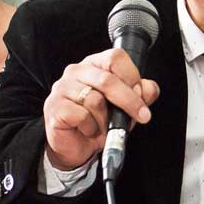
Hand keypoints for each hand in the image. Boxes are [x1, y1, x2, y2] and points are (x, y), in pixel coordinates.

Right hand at [41, 48, 155, 170]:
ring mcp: (62, 88)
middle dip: (129, 100)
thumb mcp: (125, 107)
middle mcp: (76, 71)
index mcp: (94, 64)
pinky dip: (91, 127)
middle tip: (142, 116)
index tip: (141, 95)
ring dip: (106, 119)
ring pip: (96, 100)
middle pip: (108, 79)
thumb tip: (149, 88)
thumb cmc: (98, 121)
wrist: (75, 146)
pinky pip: (82, 116)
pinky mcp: (55, 107)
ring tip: (104, 126)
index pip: (115, 57)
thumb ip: (140, 94)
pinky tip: (88, 130)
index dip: (132, 76)